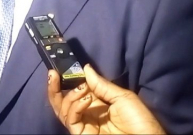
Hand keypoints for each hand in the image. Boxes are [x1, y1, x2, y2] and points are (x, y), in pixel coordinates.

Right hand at [48, 64, 165, 134]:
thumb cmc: (139, 119)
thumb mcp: (122, 96)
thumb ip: (101, 84)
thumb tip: (85, 68)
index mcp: (97, 103)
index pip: (76, 90)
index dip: (68, 79)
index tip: (63, 67)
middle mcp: (88, 113)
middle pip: (63, 102)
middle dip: (55, 87)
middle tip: (53, 74)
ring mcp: (85, 124)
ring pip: (63, 110)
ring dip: (69, 95)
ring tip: (82, 88)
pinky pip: (71, 120)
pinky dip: (75, 107)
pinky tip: (86, 99)